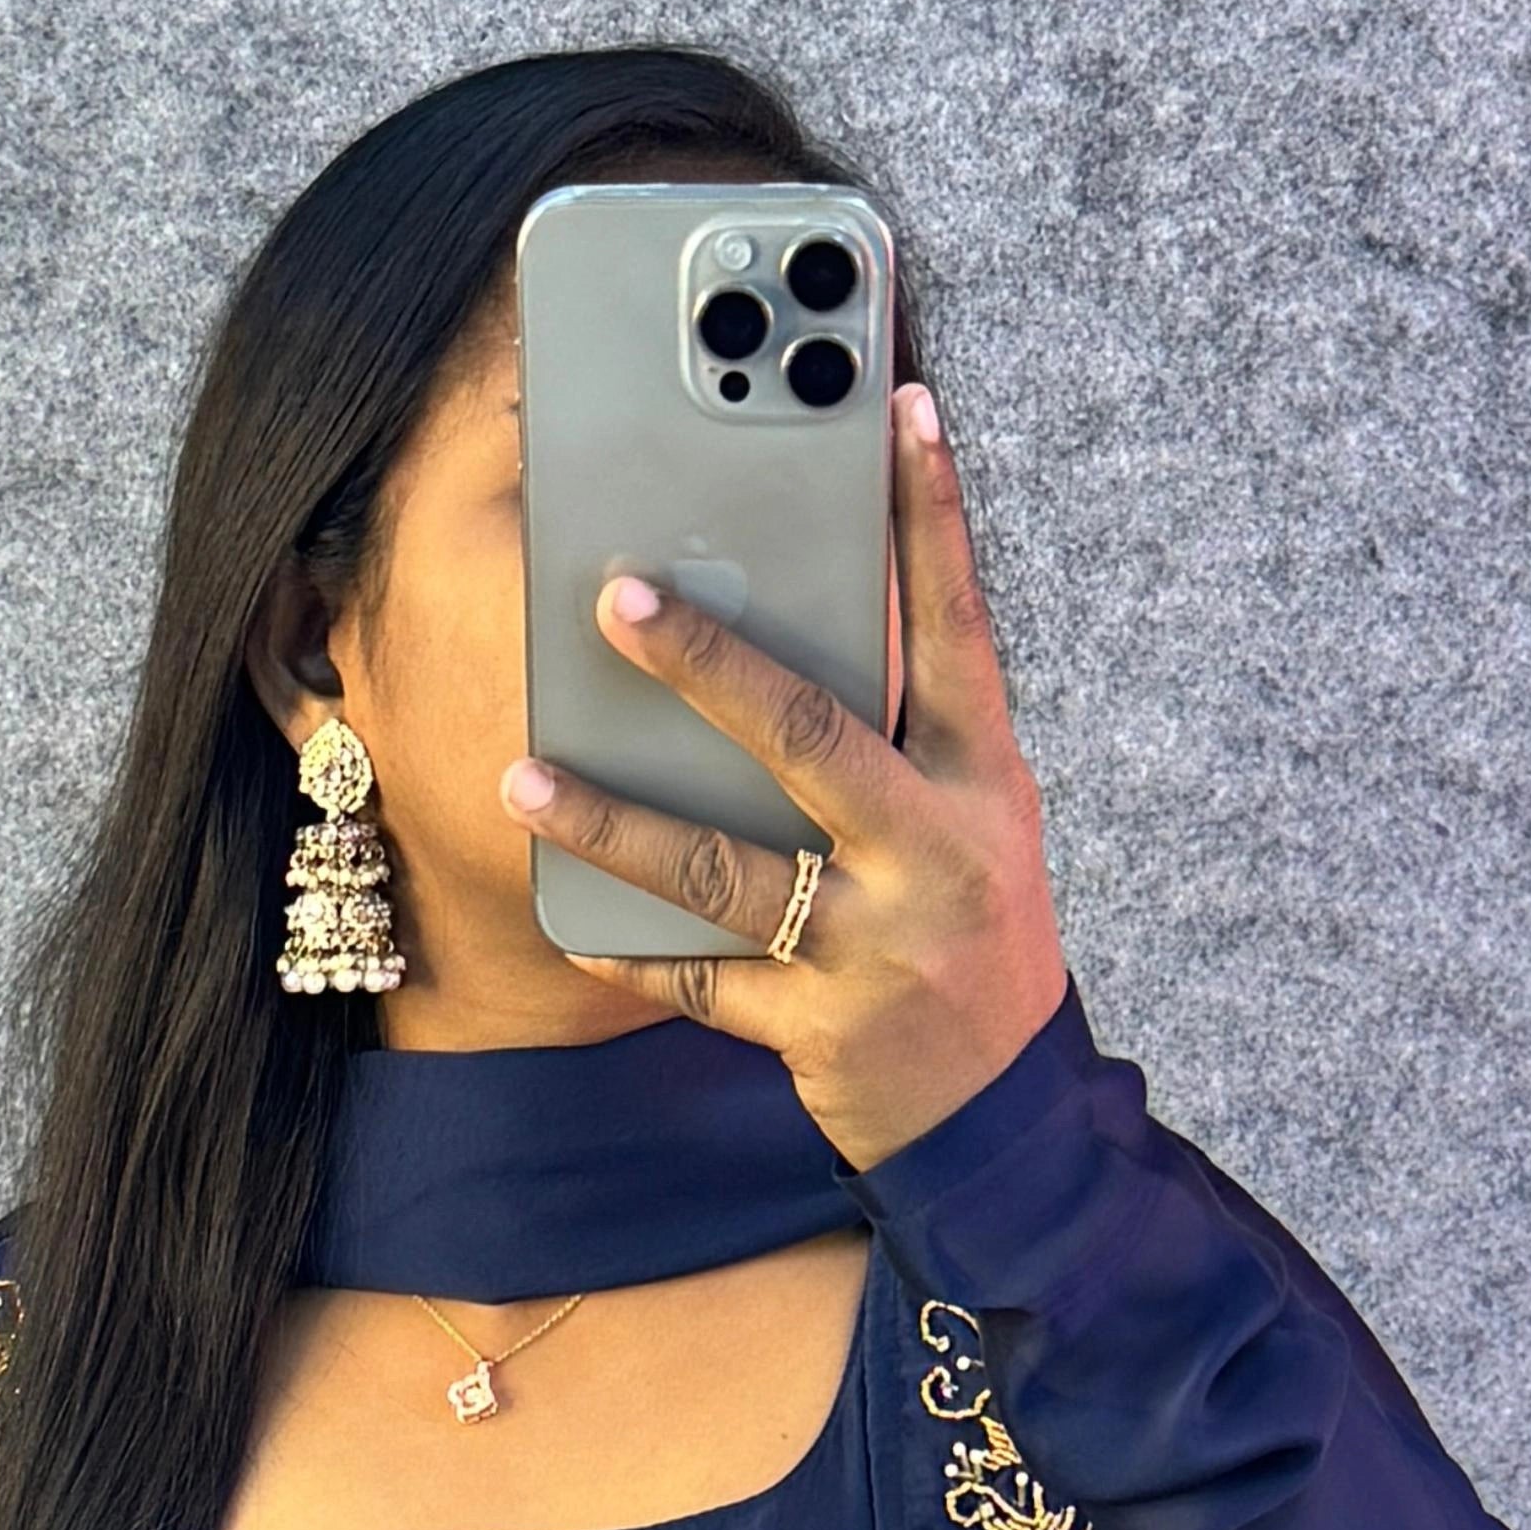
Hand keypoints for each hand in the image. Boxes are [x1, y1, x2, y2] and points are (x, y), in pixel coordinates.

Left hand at [500, 380, 1073, 1170]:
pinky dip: (630, 951)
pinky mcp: (820, 1029)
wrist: (1007, 1123)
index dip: (933, 516)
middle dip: (709, 663)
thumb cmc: (974, 943)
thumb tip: (786, 635)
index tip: (901, 407)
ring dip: (612, 821)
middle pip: (810, 734)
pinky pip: (700, 982)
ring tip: (524, 779)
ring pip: (721, 869)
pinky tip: (566, 919)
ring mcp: (875, 946)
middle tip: (616, 598)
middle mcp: (934, 853)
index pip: (958, 627)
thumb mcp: (971, 828)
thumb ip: (901, 740)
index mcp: (983, 783)